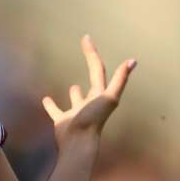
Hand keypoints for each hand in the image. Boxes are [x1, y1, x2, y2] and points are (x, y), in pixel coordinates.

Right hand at [42, 35, 135, 150]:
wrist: (78, 142)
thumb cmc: (93, 119)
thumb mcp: (108, 97)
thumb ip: (120, 79)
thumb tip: (133, 61)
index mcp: (101, 94)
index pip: (98, 69)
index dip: (92, 53)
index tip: (86, 38)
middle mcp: (91, 102)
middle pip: (93, 83)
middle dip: (91, 69)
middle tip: (87, 55)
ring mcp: (76, 112)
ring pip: (76, 99)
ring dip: (75, 92)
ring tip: (72, 85)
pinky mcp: (62, 120)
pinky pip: (56, 110)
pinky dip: (51, 105)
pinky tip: (46, 99)